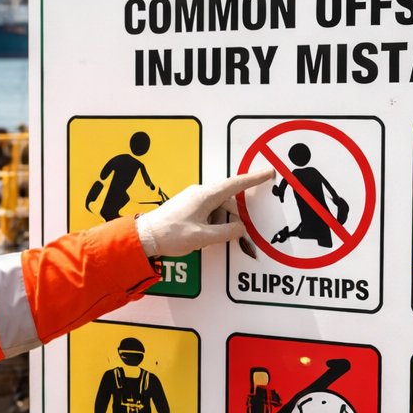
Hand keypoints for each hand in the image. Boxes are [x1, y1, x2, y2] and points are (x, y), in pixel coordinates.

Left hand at [136, 170, 274, 257]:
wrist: (145, 236)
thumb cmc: (170, 235)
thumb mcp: (203, 237)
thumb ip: (226, 233)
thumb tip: (240, 229)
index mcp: (205, 196)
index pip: (235, 184)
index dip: (253, 179)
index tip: (268, 173)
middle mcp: (200, 193)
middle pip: (227, 201)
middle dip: (232, 217)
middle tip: (231, 234)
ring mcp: (192, 198)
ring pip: (217, 208)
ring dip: (219, 223)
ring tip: (207, 239)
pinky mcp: (187, 205)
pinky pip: (207, 211)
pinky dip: (210, 223)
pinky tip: (202, 236)